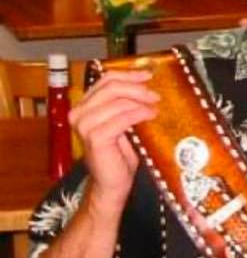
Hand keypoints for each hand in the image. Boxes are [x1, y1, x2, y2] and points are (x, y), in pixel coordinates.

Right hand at [69, 69, 158, 213]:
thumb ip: (128, 104)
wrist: (113, 182)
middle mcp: (79, 113)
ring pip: (117, 101)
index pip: (106, 79)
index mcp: (85, 105)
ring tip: (155, 107)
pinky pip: (122, 118)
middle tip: (156, 95)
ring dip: (140, 101)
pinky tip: (150, 115)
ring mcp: (85, 125)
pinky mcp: (95, 137)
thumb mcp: (125, 122)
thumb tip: (151, 85)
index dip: (129, 74)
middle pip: (111, 87)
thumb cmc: (121, 153)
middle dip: (137, 87)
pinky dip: (139, 114)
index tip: (149, 75)